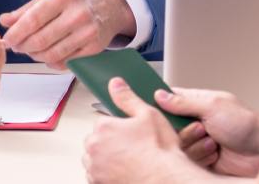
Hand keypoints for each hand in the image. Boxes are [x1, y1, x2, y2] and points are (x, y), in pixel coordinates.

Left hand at [0, 0, 134, 69]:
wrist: (112, 4)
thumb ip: (27, 9)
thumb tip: (4, 21)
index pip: (33, 20)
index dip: (16, 33)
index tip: (8, 40)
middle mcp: (78, 14)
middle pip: (40, 40)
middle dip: (23, 47)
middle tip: (18, 47)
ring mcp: (88, 32)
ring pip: (51, 54)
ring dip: (36, 56)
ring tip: (32, 50)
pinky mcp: (95, 47)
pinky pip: (65, 62)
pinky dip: (52, 61)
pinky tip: (49, 54)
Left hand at [82, 78, 201, 183]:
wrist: (164, 178)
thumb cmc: (158, 150)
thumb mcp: (147, 114)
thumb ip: (128, 98)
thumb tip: (116, 84)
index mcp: (103, 128)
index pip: (103, 121)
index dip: (119, 126)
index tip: (131, 132)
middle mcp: (94, 149)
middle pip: (97, 140)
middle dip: (111, 141)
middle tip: (133, 146)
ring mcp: (95, 169)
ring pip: (96, 159)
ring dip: (107, 158)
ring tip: (130, 159)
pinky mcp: (98, 183)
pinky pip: (98, 175)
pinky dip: (107, 173)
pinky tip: (125, 170)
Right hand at [158, 87, 258, 176]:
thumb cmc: (246, 124)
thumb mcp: (212, 107)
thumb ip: (183, 102)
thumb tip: (160, 94)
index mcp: (198, 102)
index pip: (170, 99)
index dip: (160, 105)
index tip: (156, 111)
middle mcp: (197, 121)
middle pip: (170, 128)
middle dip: (186, 131)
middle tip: (201, 128)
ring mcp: (200, 140)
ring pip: (179, 146)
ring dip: (197, 145)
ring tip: (214, 142)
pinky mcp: (203, 158)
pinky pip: (189, 160)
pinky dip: (202, 157)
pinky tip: (216, 153)